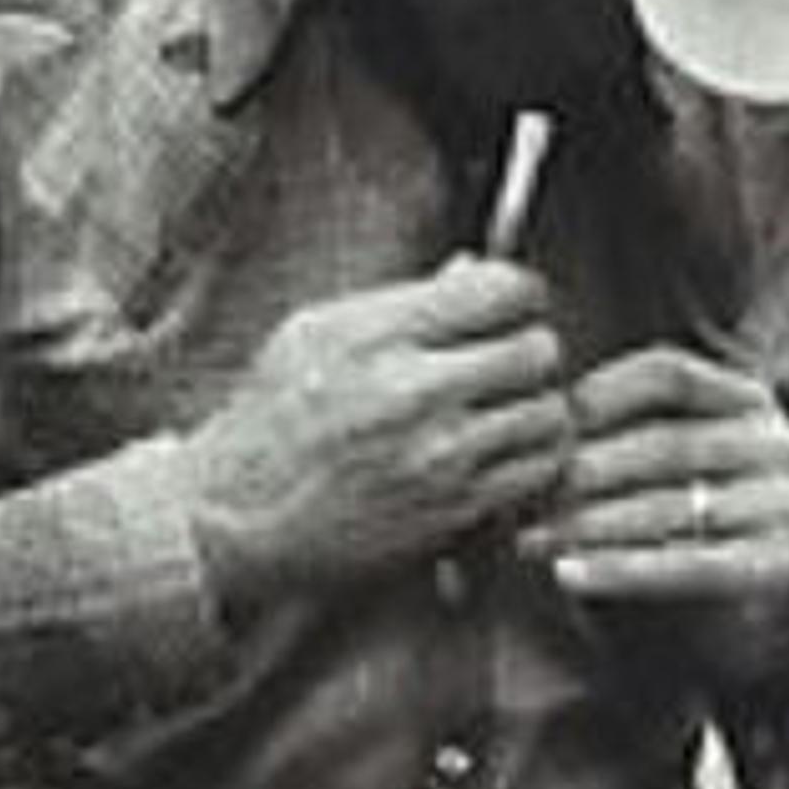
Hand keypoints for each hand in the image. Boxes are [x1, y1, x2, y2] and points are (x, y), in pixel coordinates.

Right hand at [181, 255, 570, 614]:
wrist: (238, 518)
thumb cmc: (269, 426)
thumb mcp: (312, 334)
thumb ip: (399, 303)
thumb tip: (467, 271)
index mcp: (377, 336)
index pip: (502, 290)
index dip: (520, 293)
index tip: (512, 304)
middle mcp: (413, 393)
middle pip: (538, 349)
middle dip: (534, 349)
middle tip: (515, 359)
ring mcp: (439, 456)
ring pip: (549, 414)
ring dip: (540, 407)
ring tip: (511, 409)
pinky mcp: (453, 510)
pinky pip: (536, 472)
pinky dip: (534, 460)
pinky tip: (505, 454)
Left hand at [539, 346, 788, 685]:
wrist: (754, 624)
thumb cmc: (694, 535)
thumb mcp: (665, 472)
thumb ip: (619, 441)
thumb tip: (533, 433)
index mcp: (751, 402)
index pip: (669, 373)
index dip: (601, 392)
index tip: (548, 423)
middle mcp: (780, 445)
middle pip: (665, 441)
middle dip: (585, 468)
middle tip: (528, 493)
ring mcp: (786, 507)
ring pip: (669, 505)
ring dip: (590, 523)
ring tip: (534, 538)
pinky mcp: (777, 568)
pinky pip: (685, 565)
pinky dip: (619, 570)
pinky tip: (569, 574)